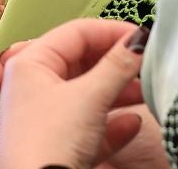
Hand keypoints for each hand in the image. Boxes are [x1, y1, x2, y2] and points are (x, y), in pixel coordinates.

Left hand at [0, 19, 162, 168]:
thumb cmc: (49, 143)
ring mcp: (44, 118)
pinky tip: (132, 125)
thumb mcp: (90, 97)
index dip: (111, 32)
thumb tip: (138, 40)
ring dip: (118, 93)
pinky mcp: (56, 145)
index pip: (76, 32)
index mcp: (31, 64)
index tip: (141, 38)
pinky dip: (110, 123)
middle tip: (145, 66)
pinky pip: (87, 126)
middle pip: (82, 63)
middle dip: (117, 66)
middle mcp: (33, 87)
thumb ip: (117, 66)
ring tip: (146, 93)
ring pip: (87, 95)